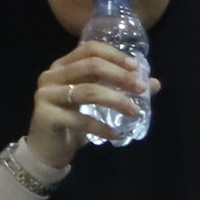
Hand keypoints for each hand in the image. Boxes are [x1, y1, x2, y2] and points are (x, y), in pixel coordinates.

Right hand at [23, 40, 152, 168]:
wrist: (47, 150)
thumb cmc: (72, 122)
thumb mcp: (97, 103)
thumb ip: (120, 90)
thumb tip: (154, 83)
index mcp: (63, 66)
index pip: (90, 49)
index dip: (115, 55)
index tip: (136, 68)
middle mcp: (51, 75)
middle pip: (91, 66)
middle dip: (120, 76)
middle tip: (141, 89)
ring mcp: (46, 94)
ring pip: (88, 91)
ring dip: (117, 100)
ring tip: (135, 112)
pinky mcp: (46, 115)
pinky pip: (80, 119)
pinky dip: (101, 127)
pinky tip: (116, 134)